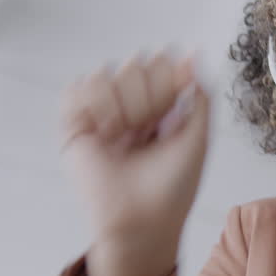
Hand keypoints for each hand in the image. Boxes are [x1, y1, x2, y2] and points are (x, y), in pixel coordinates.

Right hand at [61, 51, 209, 275]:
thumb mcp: (199, 138)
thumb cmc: (173, 189)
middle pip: (134, 65)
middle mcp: (129, 109)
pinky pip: (78, 90)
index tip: (176, 96)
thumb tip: (195, 53)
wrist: (142, 222)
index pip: (159, 65)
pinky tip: (106, 129)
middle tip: (151, 126)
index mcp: (158, 109)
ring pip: (106, 74)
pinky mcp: (75, 129)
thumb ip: (200, 95)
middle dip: (147, 93)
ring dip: (122, 102)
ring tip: (127, 134)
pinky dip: (94, 104)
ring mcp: (101, 117)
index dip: (167, 73)